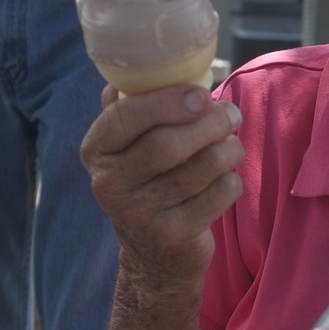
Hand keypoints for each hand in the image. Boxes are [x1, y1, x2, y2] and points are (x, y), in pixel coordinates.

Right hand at [80, 83, 242, 292]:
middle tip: (230, 115)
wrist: (154, 257)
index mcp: (97, 152)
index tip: (199, 93)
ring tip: (231, 145)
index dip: (167, 100)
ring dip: (227, 149)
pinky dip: (231, 180)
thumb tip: (140, 72)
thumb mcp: (129, 148)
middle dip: (209, 122)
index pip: (124, 116)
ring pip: (200, 166)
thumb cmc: (149, 183)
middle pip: (167, 143)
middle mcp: (110, 185)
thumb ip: (131, 109)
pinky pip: (219, 193)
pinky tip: (225, 179)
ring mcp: (140, 214)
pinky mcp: (174, 235)